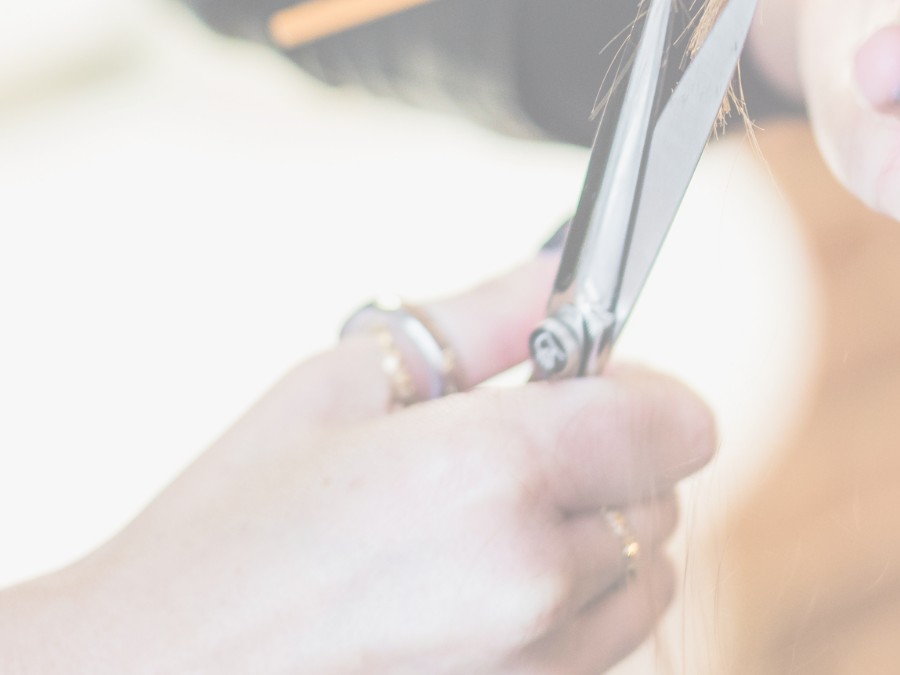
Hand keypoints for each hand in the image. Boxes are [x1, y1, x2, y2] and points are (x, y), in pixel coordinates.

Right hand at [0, 258, 715, 674]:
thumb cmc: (222, 535)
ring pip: (640, 586)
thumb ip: (479, 321)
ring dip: (590, 554)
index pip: (677, 421)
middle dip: (604, 469)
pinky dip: (559, 625)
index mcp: (493, 474)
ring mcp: (533, 669)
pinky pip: (594, 654)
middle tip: (496, 460)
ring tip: (469, 540)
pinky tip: (461, 606)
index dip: (640, 394)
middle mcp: (533, 581)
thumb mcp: (337, 389)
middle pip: (665, 501)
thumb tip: (563, 265)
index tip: (587, 387)